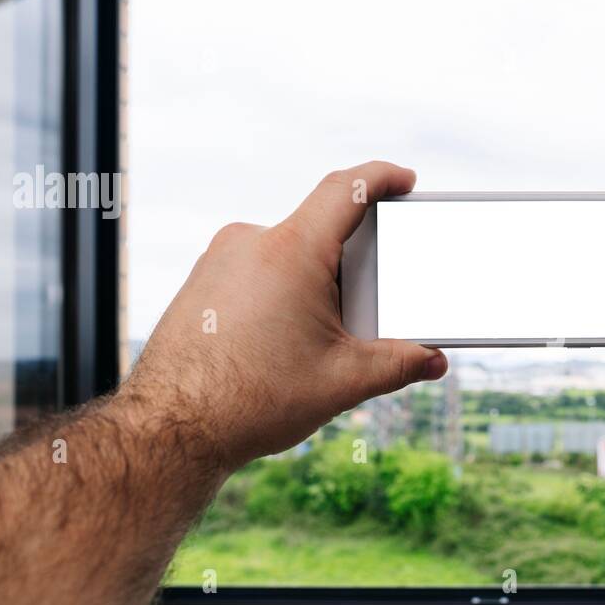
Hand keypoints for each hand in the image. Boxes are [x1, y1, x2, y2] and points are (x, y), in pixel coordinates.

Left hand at [120, 160, 446, 468]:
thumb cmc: (251, 400)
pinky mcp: (201, 281)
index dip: (382, 177)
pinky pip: (254, 272)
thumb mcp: (343, 381)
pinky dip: (280, 294)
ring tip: (314, 343)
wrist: (171, 428)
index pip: (347, 189)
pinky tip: (280, 344)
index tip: (404, 180)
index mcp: (291, 251)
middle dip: (350, 269)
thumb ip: (398, 363)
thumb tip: (433, 360)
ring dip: (313, 286)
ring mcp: (219, 259)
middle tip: (361, 315)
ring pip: (285, 255)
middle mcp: (250, 242)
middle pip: (319, 233)